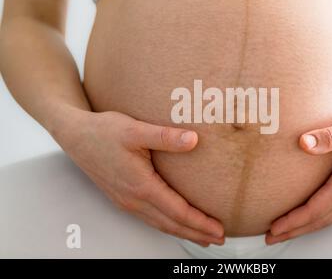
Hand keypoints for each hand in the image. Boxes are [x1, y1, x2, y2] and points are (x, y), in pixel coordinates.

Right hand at [55, 109, 223, 246]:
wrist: (75, 135)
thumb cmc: (103, 131)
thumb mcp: (135, 130)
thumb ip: (166, 137)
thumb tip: (193, 140)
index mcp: (140, 185)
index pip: (177, 211)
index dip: (200, 222)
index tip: (219, 229)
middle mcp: (133, 199)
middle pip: (171, 224)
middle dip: (196, 233)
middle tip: (219, 239)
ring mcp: (126, 201)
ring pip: (160, 224)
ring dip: (183, 232)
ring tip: (202, 237)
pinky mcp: (122, 197)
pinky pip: (149, 218)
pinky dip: (167, 225)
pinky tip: (174, 223)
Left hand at [267, 103, 331, 244]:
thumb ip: (330, 136)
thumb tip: (304, 142)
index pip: (316, 209)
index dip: (294, 220)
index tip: (275, 226)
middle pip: (320, 220)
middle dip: (295, 230)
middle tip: (272, 236)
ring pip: (328, 217)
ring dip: (306, 226)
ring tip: (286, 230)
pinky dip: (318, 217)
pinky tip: (310, 214)